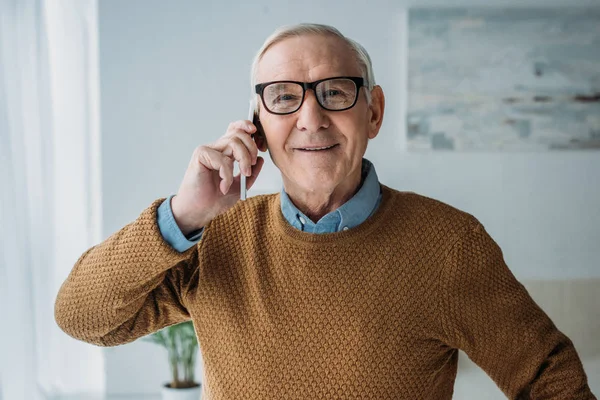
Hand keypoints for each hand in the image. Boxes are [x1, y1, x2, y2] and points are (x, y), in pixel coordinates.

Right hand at [171, 120, 264, 234]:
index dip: (246, 127)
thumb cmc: (214, 200)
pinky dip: (227, 175)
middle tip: (251, 167)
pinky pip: (222, 159)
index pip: (235, 130)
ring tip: (243, 176)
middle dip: (251, 148)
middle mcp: (216, 149)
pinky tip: (224, 187)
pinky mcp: (200, 156)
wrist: (198, 212)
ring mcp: (207, 151)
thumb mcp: (240, 186)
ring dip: (243, 160)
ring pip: (233, 143)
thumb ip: (250, 173)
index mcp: (224, 152)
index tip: (257, 136)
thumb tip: (260, 160)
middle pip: (238, 134)